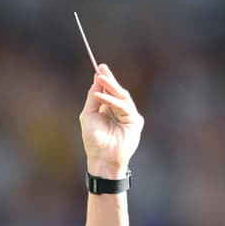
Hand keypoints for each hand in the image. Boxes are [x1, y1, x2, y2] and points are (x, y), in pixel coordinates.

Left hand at [81, 64, 142, 178]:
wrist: (101, 158)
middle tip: (102, 69)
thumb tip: (97, 78)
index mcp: (109, 109)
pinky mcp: (135, 122)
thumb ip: (93, 97)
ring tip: (101, 79)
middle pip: (117, 91)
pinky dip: (112, 101)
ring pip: (122, 97)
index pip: (109, 91)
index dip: (105, 79)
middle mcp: (119, 111)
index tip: (100, 67)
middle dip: (110, 80)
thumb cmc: (93, 140)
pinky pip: (124, 107)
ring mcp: (128, 116)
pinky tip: (101, 96)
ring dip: (111, 87)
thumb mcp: (89, 114)